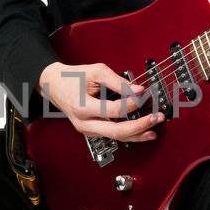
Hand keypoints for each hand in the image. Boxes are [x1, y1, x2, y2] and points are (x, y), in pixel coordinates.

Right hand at [37, 60, 164, 142]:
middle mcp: (84, 123)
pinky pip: (112, 135)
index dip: (132, 102)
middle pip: (117, 131)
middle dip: (139, 126)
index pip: (114, 110)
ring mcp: (87, 130)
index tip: (144, 93)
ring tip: (153, 130)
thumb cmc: (72, 77)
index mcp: (83, 107)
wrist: (53, 85)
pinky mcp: (91, 131)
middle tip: (156, 118)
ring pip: (116, 137)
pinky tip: (141, 130)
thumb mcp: (96, 71)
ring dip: (136, 134)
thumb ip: (118, 82)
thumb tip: (139, 90)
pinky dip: (128, 133)